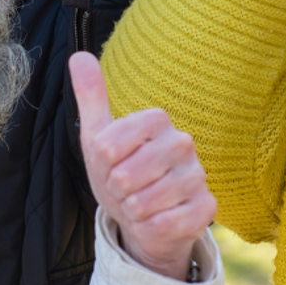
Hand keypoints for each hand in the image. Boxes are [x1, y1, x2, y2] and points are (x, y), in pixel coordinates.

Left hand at [70, 52, 214, 280]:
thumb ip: (91, 96)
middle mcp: (183, 143)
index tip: (110, 165)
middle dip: (115, 190)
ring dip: (132, 211)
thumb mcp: (98, 137)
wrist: (144, 218)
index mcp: (156, 120)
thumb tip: (79, 56)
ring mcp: (198, 175)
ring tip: (139, 205)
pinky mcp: (207, 207)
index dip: (102, 164)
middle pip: (125, 175)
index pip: (108, 145)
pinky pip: (166, 223)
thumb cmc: (121, 173)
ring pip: (145, 202)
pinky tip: (155, 220)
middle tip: (124, 189)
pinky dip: (150, 228)